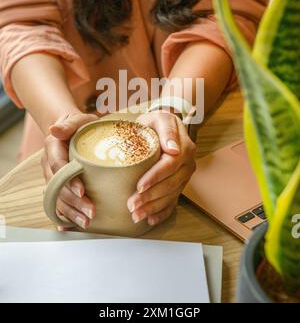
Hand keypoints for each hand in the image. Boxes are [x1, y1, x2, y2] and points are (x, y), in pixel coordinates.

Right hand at [42, 111, 98, 230]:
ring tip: (87, 222)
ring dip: (71, 212)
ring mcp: (51, 176)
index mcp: (53, 147)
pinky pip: (58, 203)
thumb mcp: (80, 119)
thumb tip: (54, 129)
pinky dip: (64, 216)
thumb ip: (70, 123)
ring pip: (57, 198)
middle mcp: (49, 164)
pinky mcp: (58, 185)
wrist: (74, 131)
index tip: (82, 190)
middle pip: (58, 186)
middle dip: (74, 201)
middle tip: (91, 212)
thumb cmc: (81, 125)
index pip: (58, 165)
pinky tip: (71, 227)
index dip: (69, 179)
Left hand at [127, 110, 195, 226]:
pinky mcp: (179, 185)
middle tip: (132, 205)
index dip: (155, 177)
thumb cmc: (157, 123)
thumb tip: (172, 148)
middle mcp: (187, 164)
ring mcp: (184, 176)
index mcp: (184, 148)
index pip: (170, 165)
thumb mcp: (159, 119)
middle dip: (151, 197)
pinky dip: (162, 213)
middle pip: (170, 184)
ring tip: (136, 215)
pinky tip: (150, 220)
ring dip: (153, 207)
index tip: (139, 186)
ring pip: (171, 196)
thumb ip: (166, 130)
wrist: (162, 127)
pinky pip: (173, 202)